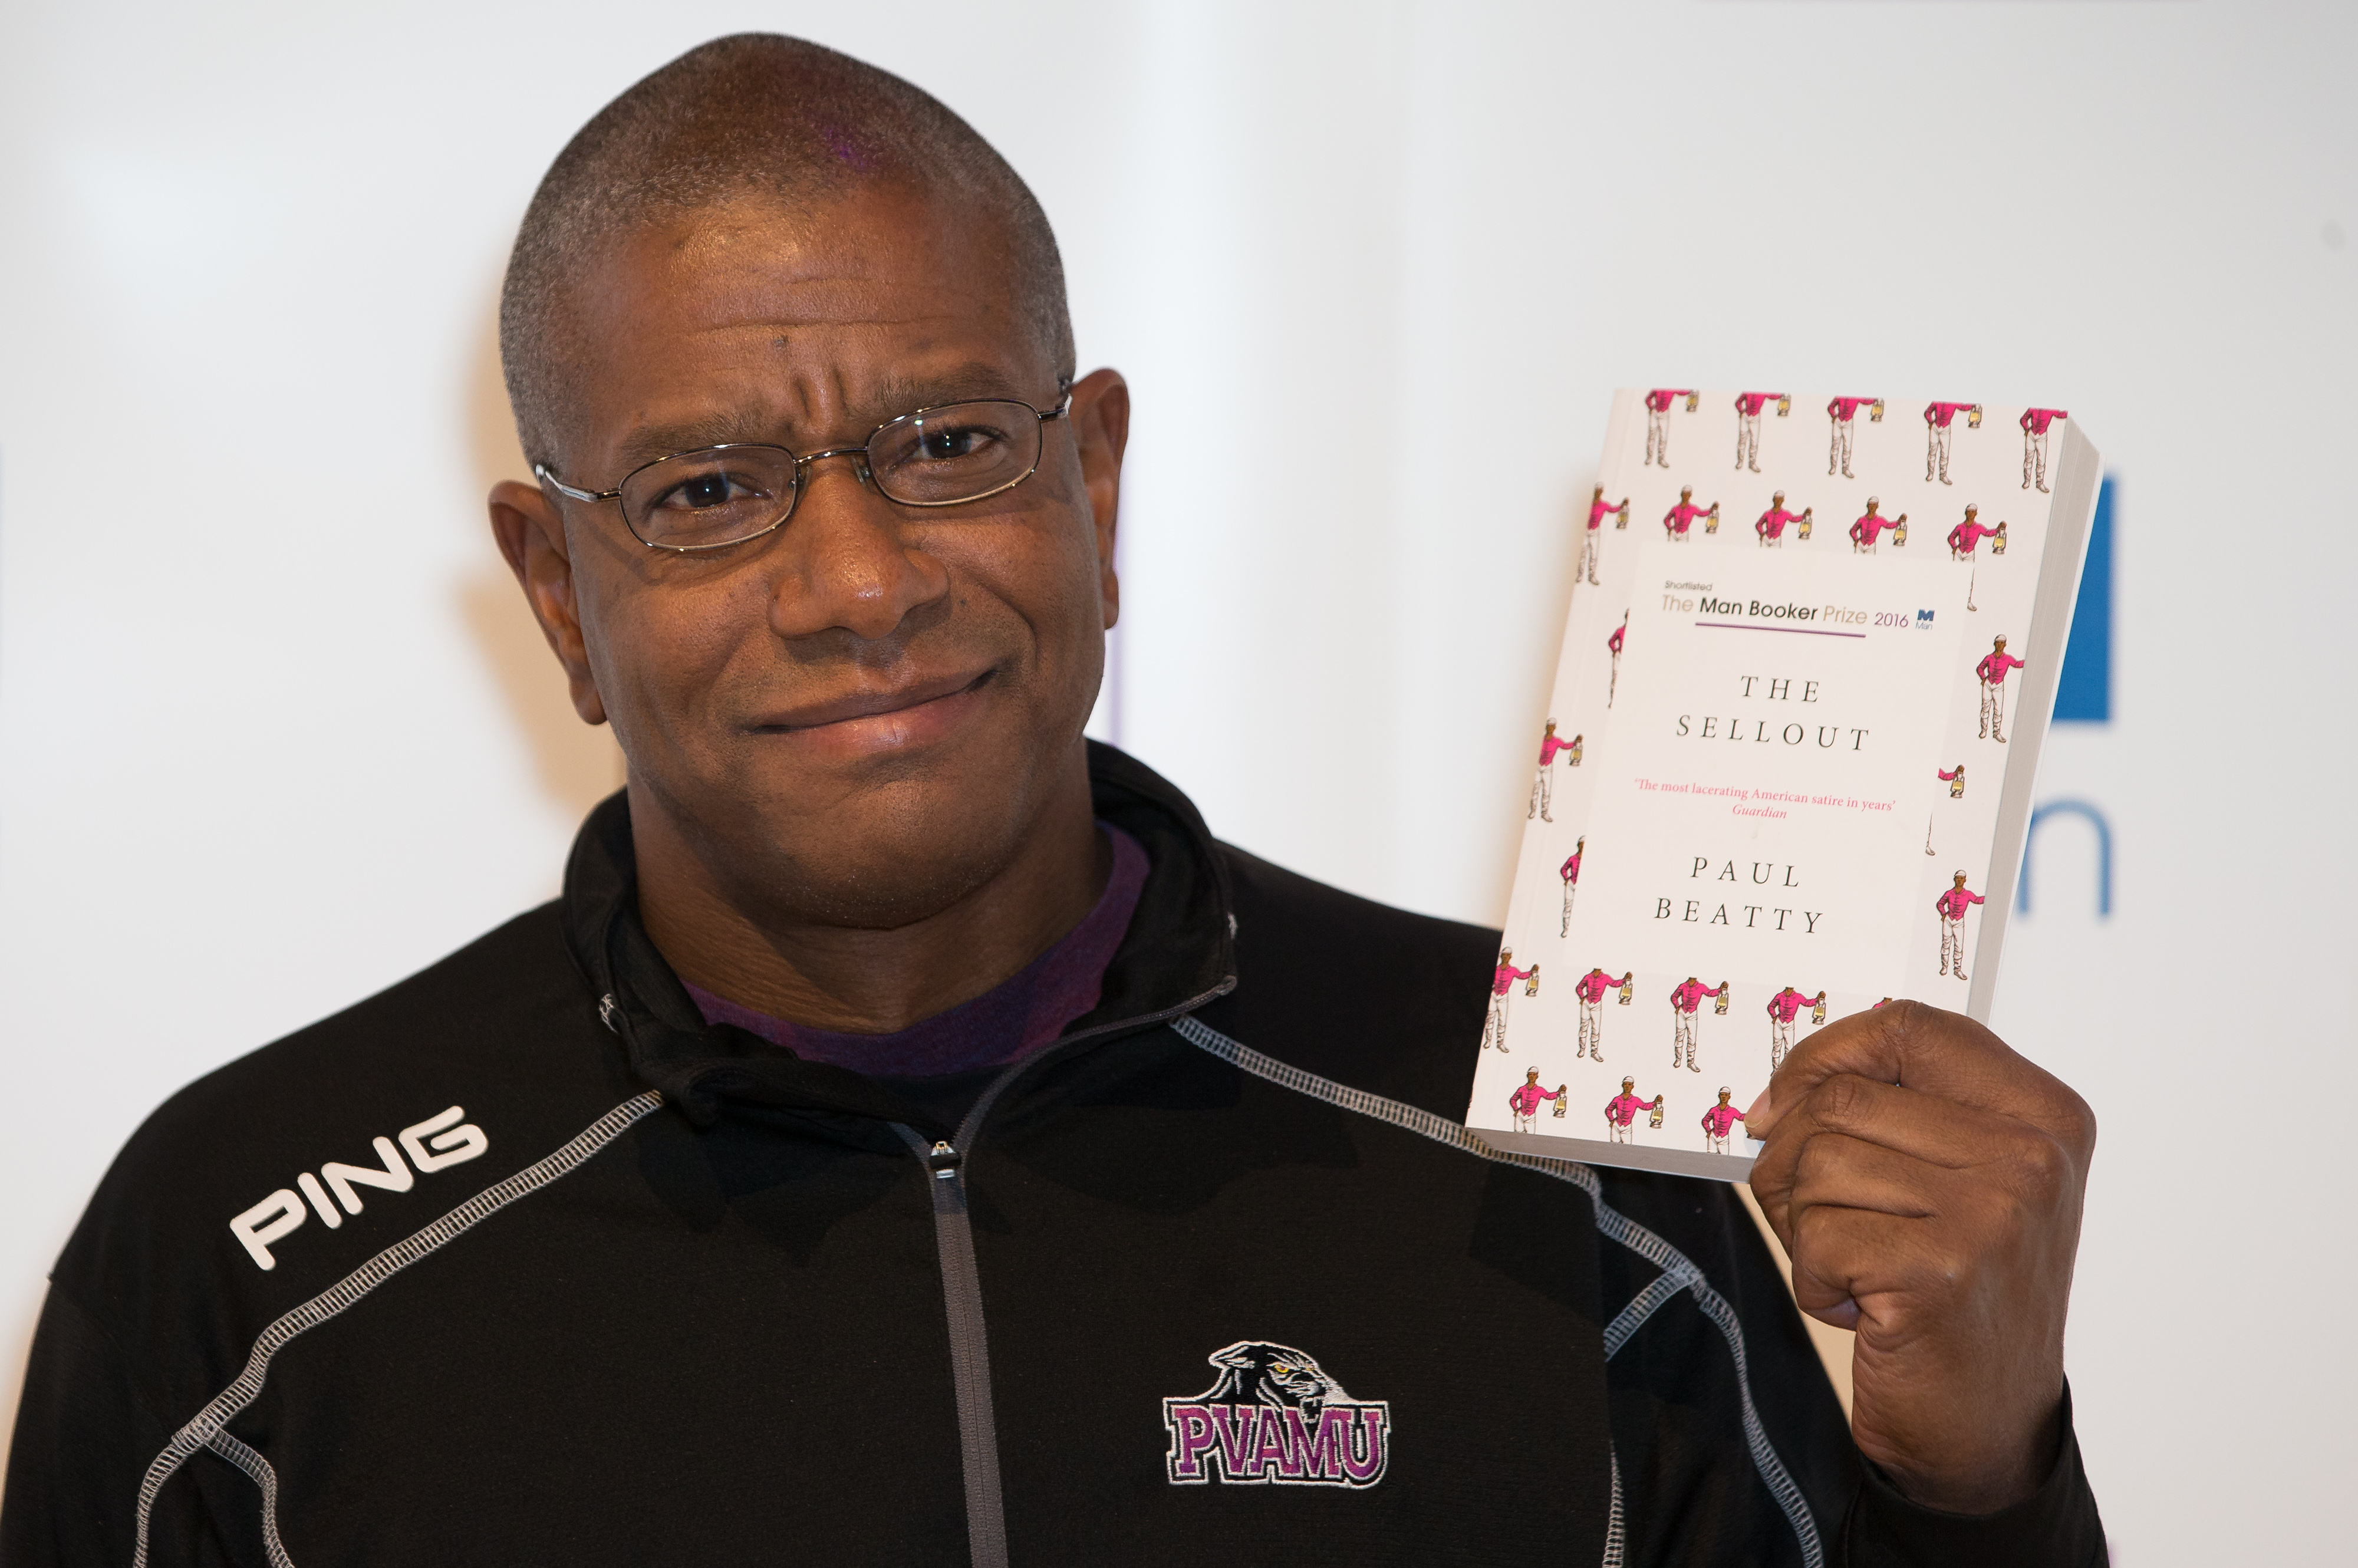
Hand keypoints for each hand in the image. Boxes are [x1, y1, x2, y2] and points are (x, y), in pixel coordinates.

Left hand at [1743, 1002, 2093, 1513]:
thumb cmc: (1957, 1292)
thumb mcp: (1957, 1180)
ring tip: (1857, 1269)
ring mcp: (1993, 1212)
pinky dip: (1811, 1279)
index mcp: (2041, 1112)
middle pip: (1841, 1098)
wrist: (1988, 1427)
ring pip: (1816, 1164)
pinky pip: (1814, 1235)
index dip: (1824, 1056)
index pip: (1907, 1027)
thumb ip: (1897, 1110)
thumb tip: (1780, 1091)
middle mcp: (2032, 1153)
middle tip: (1822, 1223)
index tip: (1780, 1104)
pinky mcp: (1940, 1272)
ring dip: (1804, 1227)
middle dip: (1794, 1161)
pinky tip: (1863, 1309)